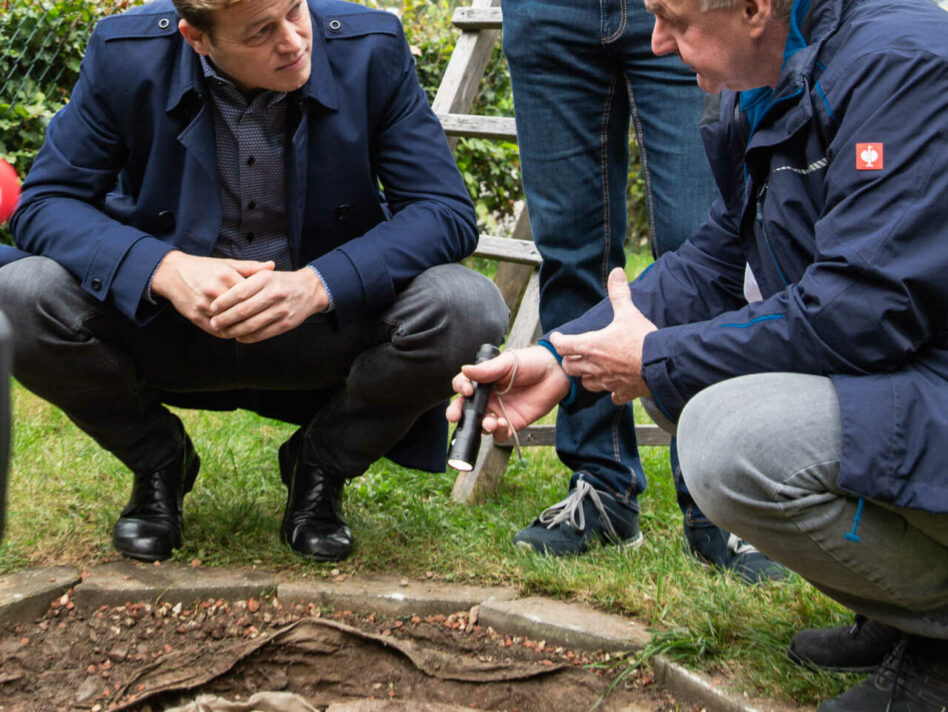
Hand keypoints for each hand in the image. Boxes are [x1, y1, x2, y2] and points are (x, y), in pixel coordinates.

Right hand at [151, 251, 274, 335]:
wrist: (172, 273)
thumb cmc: (204, 268)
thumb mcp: (227, 264)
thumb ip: (251, 267)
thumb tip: (272, 266)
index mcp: (225, 276)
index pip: (251, 294)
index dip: (262, 301)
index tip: (270, 305)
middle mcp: (214, 291)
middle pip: (241, 310)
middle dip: (254, 317)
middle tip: (266, 320)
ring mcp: (204, 305)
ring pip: (229, 323)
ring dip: (242, 328)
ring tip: (254, 329)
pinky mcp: (195, 316)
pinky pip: (215, 330)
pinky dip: (228, 333)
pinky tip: (237, 332)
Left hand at [208, 267, 328, 342]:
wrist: (309, 290)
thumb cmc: (281, 282)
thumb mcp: (265, 274)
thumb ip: (245, 279)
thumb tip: (221, 292)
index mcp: (265, 279)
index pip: (239, 292)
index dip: (223, 302)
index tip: (212, 307)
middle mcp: (274, 294)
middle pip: (243, 310)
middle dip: (225, 318)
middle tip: (214, 322)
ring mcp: (281, 310)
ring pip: (251, 324)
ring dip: (234, 330)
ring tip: (223, 331)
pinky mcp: (286, 324)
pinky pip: (262, 334)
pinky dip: (248, 337)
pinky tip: (238, 336)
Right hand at [446, 345, 569, 442]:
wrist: (555, 373)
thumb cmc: (530, 362)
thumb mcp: (508, 362)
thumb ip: (487, 369)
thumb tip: (465, 369)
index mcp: (483, 381)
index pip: (463, 386)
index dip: (460, 388)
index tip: (467, 390)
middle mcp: (487, 398)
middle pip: (465, 410)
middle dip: (457, 413)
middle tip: (455, 416)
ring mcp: (498, 412)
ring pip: (480, 424)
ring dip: (481, 426)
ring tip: (490, 422)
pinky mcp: (511, 423)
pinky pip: (499, 434)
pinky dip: (497, 433)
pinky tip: (502, 424)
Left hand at [549, 267, 656, 403]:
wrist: (662, 364)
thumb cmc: (641, 339)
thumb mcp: (628, 313)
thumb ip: (619, 293)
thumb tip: (616, 272)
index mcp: (592, 346)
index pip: (563, 345)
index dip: (558, 340)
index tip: (557, 337)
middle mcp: (595, 366)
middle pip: (570, 367)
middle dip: (569, 360)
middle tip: (573, 353)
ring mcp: (608, 381)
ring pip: (587, 383)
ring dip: (586, 376)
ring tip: (591, 369)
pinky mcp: (623, 392)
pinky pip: (612, 396)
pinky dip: (612, 392)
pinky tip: (615, 387)